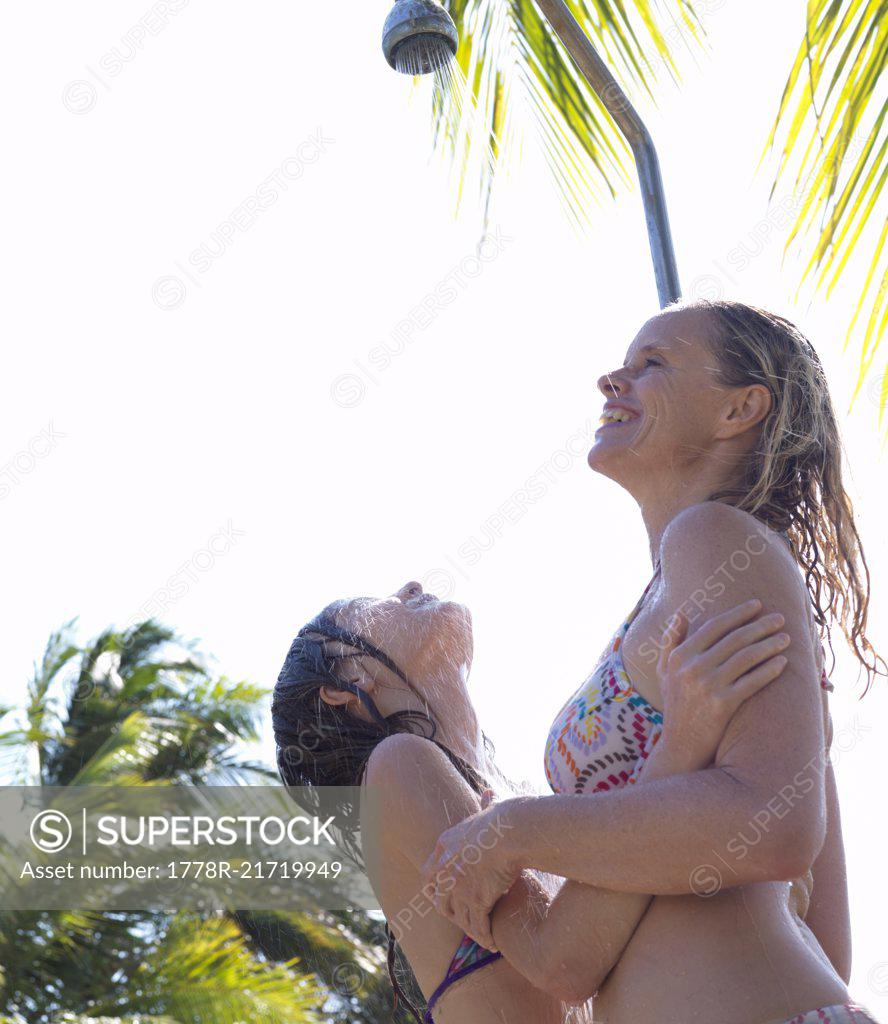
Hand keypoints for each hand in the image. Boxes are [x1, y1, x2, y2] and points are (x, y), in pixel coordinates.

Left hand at [421, 798, 525, 950]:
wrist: (508, 833)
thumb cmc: (503, 819)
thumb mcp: (485, 810)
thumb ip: (485, 805)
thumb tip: (490, 793)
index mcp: (445, 845)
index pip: (429, 874)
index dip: (435, 888)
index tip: (442, 896)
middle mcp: (445, 869)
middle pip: (439, 900)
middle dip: (449, 912)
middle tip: (460, 920)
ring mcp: (458, 887)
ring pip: (459, 917)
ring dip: (470, 929)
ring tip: (480, 936)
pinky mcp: (475, 901)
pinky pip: (477, 925)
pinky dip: (484, 936)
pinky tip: (491, 942)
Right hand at [656, 599, 789, 769]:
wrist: (681, 745)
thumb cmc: (676, 705)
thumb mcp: (665, 671)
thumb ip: (671, 641)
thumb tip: (680, 613)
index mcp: (679, 656)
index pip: (713, 627)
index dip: (737, 614)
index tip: (757, 605)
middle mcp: (692, 668)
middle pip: (733, 639)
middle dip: (760, 626)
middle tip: (780, 618)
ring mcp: (707, 686)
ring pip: (745, 657)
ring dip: (769, 645)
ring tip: (786, 638)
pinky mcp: (722, 705)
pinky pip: (751, 682)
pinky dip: (769, 670)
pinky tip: (782, 663)